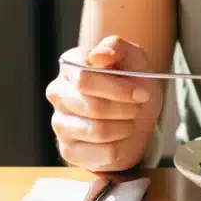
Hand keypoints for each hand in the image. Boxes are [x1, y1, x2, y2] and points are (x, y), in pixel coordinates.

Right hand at [46, 35, 159, 171]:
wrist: (138, 116)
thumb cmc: (133, 83)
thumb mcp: (134, 59)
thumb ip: (116, 48)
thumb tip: (98, 55)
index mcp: (70, 65)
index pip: (85, 79)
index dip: (118, 89)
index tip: (142, 93)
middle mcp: (58, 93)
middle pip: (92, 107)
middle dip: (125, 109)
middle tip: (137, 107)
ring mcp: (60, 123)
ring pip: (97, 131)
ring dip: (124, 127)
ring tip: (130, 121)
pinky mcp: (69, 150)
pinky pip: (102, 153)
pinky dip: (122, 146)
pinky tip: (121, 138)